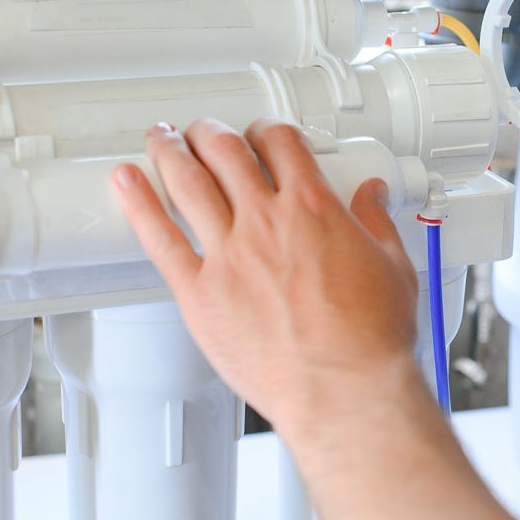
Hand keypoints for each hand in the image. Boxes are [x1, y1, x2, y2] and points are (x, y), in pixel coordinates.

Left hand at [111, 118, 420, 437]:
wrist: (342, 389)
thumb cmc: (369, 340)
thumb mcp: (393, 268)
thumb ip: (376, 224)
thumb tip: (372, 197)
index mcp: (314, 209)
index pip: (281, 143)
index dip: (267, 129)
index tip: (261, 134)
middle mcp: (266, 222)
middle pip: (225, 151)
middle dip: (210, 132)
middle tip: (202, 131)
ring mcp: (228, 255)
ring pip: (187, 182)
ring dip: (170, 150)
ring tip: (161, 138)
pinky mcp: (199, 293)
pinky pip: (159, 238)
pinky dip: (138, 203)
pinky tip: (126, 182)